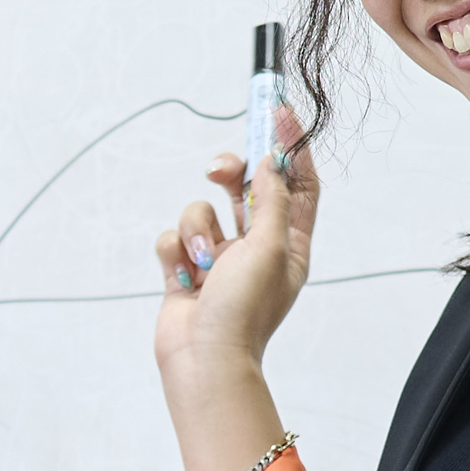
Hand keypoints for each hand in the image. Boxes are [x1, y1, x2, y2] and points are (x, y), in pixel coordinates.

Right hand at [150, 103, 319, 387]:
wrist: (202, 358)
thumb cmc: (243, 311)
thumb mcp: (269, 246)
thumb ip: (271, 198)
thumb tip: (272, 160)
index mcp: (288, 243)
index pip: (296, 184)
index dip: (288, 147)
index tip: (277, 112)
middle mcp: (255, 247)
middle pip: (245, 187)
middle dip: (230, 174)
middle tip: (218, 169)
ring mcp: (218, 257)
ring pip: (202, 210)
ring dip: (196, 228)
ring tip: (201, 260)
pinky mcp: (185, 268)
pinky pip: (173, 236)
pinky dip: (174, 251)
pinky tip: (182, 277)